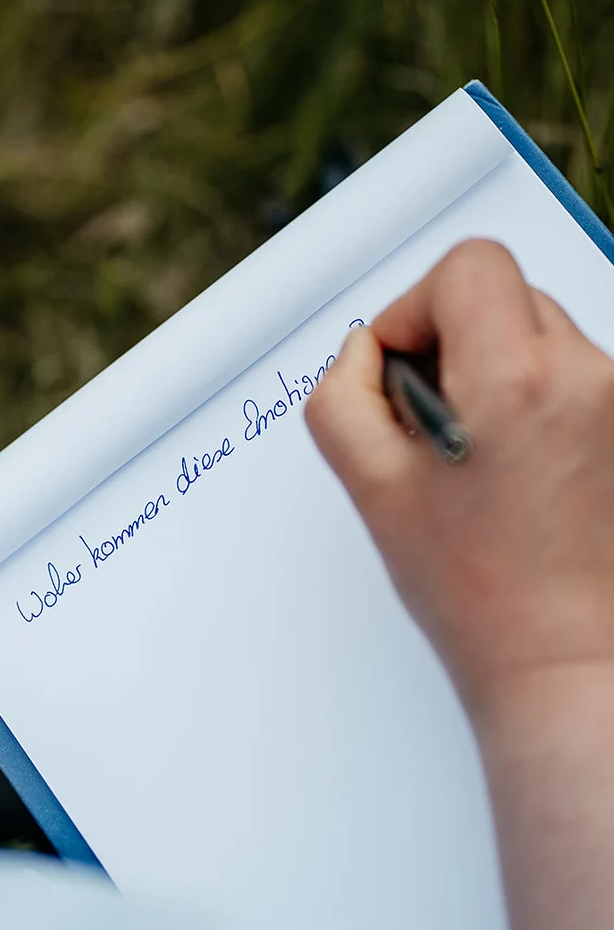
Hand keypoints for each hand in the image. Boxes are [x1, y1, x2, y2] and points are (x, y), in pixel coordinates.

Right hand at [306, 239, 613, 929]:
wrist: (569, 662)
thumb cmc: (479, 593)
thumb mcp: (373, 491)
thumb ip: (341, 400)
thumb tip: (360, 354)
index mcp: (517, 383)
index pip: (469, 267)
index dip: (416, 307)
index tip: (402, 364)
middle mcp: (589, 380)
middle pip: (505, 295)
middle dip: (454, 341)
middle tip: (431, 418)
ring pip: (540, 337)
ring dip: (495, 374)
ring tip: (477, 457)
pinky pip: (572, 378)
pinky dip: (533, 402)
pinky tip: (514, 470)